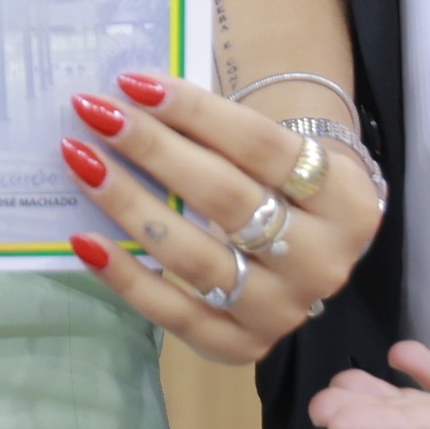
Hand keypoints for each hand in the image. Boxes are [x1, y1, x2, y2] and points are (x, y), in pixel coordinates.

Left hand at [60, 71, 383, 365]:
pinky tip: (86, 241)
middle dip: (154, 149)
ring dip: (131, 205)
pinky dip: (127, 278)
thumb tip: (132, 95)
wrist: (309, 246)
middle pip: (227, 198)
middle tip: (96, 113)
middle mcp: (323, 261)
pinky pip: (176, 314)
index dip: (196, 110)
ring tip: (82, 162)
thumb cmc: (280, 182)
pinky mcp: (243, 345)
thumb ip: (219, 127)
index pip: (262, 145)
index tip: (133, 82)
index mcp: (347, 200)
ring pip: (198, 258)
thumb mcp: (278, 148)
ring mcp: (285, 310)